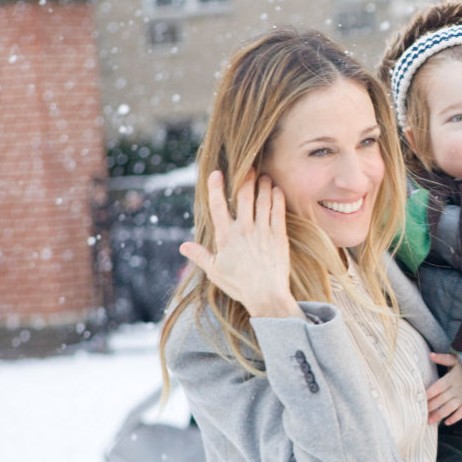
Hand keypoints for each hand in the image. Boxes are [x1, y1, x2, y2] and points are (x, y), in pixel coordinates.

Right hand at [179, 170, 300, 318]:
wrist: (267, 295)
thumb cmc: (240, 285)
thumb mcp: (215, 271)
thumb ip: (200, 255)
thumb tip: (183, 247)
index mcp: (226, 237)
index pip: (217, 206)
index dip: (215, 187)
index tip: (216, 172)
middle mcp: (244, 230)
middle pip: (243, 197)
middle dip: (245, 178)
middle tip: (248, 166)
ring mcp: (263, 232)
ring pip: (263, 201)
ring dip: (263, 185)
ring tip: (264, 175)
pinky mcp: (279, 236)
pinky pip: (278, 212)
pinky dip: (277, 198)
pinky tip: (277, 190)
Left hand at [426, 353, 461, 424]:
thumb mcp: (457, 359)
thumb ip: (443, 358)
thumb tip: (431, 355)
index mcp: (451, 378)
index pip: (437, 387)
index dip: (429, 394)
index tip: (419, 399)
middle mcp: (456, 389)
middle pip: (441, 399)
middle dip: (431, 407)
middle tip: (420, 413)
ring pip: (449, 408)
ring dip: (439, 415)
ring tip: (429, 421)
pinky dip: (455, 418)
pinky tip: (446, 423)